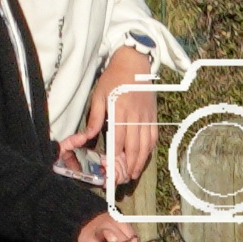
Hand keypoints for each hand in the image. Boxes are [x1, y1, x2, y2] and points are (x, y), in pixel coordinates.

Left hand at [90, 47, 162, 191]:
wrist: (135, 63)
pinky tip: (144, 158)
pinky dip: (149, 150)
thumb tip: (89, 136)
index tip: (111, 171)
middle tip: (123, 179)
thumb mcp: (99, 94)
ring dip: (140, 162)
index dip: (115, 158)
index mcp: (120, 110)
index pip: (117, 140)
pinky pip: (153, 137)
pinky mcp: (153, 116)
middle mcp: (135, 116)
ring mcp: (147, 117)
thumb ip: (95, 116)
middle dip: (129, 165)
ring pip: (146, 145)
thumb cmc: (113, 78)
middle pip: (134, 146)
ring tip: (133, 173)